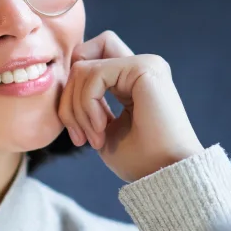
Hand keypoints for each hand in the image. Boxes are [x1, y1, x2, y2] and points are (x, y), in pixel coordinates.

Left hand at [57, 31, 204, 182]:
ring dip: (77, 108)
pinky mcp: (145, 67)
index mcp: (131, 80)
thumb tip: (64, 82)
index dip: (71, 94)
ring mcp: (144, 63)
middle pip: (81, 57)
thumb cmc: (139, 159)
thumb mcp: (101, 128)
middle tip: (80, 137)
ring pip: (83, 67)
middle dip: (68, 98)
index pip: (87, 61)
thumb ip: (85, 102)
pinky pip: (94, 74)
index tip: (78, 134)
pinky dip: (87, 104)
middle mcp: (140, 66)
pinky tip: (101, 129)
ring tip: (94, 138)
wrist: (166, 173)